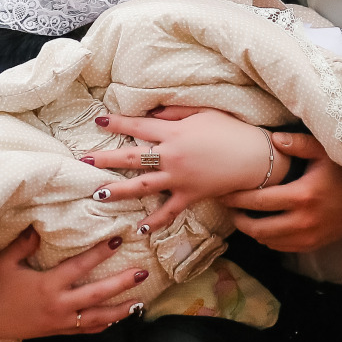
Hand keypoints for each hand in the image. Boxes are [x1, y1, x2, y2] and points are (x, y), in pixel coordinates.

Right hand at [0, 227, 146, 339]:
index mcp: (47, 286)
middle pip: (97, 295)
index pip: (80, 267)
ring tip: (140, 302)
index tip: (118, 239)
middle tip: (142, 272)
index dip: (100, 253)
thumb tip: (39, 226)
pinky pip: (85, 330)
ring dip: (120, 311)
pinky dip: (103, 325)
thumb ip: (23, 243)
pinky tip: (115, 320)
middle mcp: (58, 306)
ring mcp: (59, 322)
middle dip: (121, 284)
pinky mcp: (57, 331)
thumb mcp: (4, 263)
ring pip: (97, 318)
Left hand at [82, 109, 287, 235]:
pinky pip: (169, 211)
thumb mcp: (204, 113)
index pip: (138, 127)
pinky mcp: (191, 196)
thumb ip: (175, 112)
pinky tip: (139, 229)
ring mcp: (180, 178)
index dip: (118, 123)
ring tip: (99, 194)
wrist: (257, 158)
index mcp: (174, 133)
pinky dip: (155, 222)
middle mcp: (172, 156)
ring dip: (120, 191)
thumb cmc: (232, 131)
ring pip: (143, 186)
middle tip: (84, 160)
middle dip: (106, 159)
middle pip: (132, 158)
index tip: (99, 121)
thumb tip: (153, 113)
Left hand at [225, 132, 341, 251]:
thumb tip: (272, 139)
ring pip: (267, 241)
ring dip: (251, 229)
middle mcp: (304, 221)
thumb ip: (299, 143)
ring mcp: (308, 237)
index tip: (222, 193)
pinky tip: (262, 223)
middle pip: (258, 228)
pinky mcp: (312, 246)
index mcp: (303, 196)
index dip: (237, 199)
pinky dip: (267, 238)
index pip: (259, 201)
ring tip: (241, 214)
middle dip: (237, 218)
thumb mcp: (325, 152)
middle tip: (227, 206)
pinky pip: (280, 247)